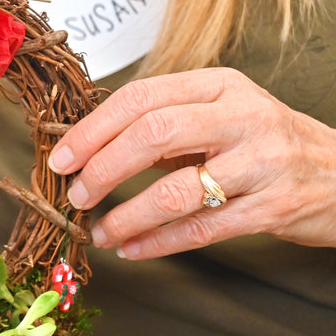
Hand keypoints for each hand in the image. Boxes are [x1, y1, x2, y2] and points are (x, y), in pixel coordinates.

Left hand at [48, 67, 335, 257]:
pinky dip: (158, 243)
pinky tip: (132, 249)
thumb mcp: (223, 114)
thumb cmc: (269, 143)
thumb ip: (166, 121)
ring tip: (100, 231)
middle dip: (102, 169)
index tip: (61, 158)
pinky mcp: (274, 207)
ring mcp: (262, 162)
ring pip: (174, 190)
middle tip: (76, 195)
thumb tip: (90, 145)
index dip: (92, 130)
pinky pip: (202, 229)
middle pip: (152, 135)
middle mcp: (243, 116)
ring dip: (126, 216)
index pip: (140, 99)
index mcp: (220, 85)